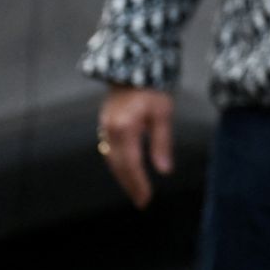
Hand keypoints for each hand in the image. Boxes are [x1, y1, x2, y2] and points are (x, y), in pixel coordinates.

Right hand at [99, 86, 175, 208]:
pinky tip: (127, 170)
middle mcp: (111, 130)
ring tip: (135, 190)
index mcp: (125, 128)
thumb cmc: (152, 89)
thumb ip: (162, 143)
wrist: (133, 67)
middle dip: (130, 185)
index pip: (131, 164)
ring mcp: (105, 127)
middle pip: (118, 166)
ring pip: (111, 160)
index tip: (146, 199)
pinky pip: (109, 151)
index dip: (138, 184)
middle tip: (141, 201)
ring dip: (123, 176)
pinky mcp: (105, 124)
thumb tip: (164, 171)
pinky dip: (118, 164)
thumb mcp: (163, 114)